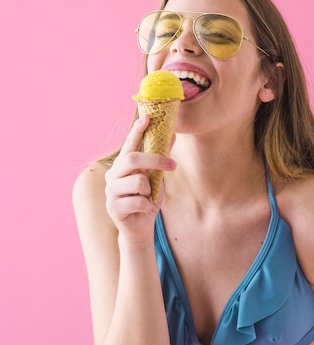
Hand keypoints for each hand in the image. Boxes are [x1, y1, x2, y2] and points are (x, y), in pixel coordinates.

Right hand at [104, 115, 175, 243]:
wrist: (140, 227)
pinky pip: (138, 201)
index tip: (147, 117)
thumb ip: (161, 157)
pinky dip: (147, 205)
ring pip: (138, 181)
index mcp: (122, 165)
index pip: (129, 144)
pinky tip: (144, 209)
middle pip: (133, 158)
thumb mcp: (157, 177)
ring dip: (150, 191)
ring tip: (147, 197)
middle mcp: (112, 175)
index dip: (137, 130)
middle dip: (155, 160)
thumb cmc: (147, 199)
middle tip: (173, 166)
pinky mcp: (112, 207)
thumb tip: (172, 134)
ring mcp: (110, 191)